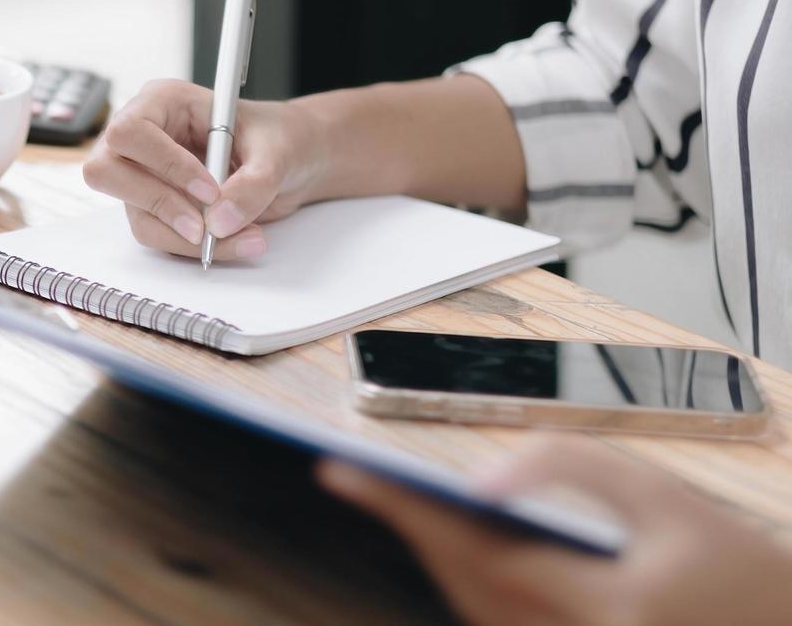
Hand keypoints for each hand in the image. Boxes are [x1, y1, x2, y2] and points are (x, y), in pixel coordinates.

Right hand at [81, 79, 328, 258]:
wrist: (291, 160)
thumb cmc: (278, 137)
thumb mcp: (276, 152)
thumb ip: (252, 184)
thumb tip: (218, 221)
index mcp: (163, 102)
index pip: (131, 131)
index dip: (164, 164)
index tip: (210, 191)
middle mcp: (144, 136)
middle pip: (106, 172)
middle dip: (159, 204)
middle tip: (205, 227)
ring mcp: (144, 174)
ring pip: (137, 214)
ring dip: (185, 237)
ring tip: (244, 237)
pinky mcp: (155, 207)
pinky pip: (157, 235)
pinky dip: (193, 247)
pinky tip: (235, 240)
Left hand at [317, 436, 791, 625]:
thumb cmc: (739, 572)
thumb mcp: (666, 500)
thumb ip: (572, 469)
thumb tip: (480, 481)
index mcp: (612, 607)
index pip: (475, 551)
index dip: (399, 509)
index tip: (340, 471)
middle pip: (460, 584)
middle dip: (404, 524)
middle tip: (356, 474)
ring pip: (470, 608)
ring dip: (429, 551)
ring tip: (396, 496)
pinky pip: (495, 623)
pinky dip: (463, 579)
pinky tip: (453, 539)